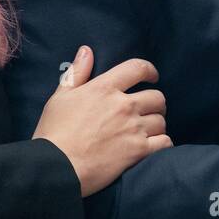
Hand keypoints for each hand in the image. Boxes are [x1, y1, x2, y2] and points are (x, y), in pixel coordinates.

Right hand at [32, 46, 170, 196]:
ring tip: (148, 131)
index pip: (137, 68)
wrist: (55, 167)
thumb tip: (86, 50)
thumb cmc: (54, 132)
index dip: (150, 70)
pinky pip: (164, 142)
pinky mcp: (138, 152)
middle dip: (154, 103)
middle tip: (147, 110)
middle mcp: (123, 105)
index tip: (152, 77)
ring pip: (161, 120)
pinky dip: (162, 143)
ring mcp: (133, 129)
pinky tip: (153, 146)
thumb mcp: (60, 97)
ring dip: (157, 125)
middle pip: (157, 97)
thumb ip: (76, 72)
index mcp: (104, 88)